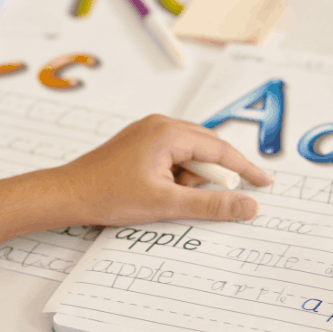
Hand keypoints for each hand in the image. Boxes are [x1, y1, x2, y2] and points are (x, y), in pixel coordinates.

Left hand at [57, 114, 271, 225]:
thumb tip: (246, 206)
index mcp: (169, 132)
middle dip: (214, 179)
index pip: (220, 150)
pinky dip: (178, 177)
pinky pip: (173, 157)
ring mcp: (149, 133)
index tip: (264, 183)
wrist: (68, 194)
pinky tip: (166, 195)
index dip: (245, 169)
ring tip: (173, 200)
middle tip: (221, 202)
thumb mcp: (167, 203)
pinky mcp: (140, 145)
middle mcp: (160, 125)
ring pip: (190, 156)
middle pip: (207, 150)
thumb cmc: (108, 194)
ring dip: (192, 180)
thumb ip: (212, 204)